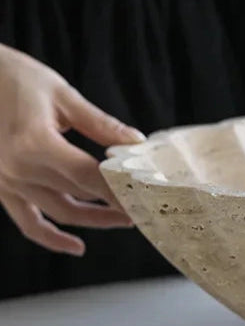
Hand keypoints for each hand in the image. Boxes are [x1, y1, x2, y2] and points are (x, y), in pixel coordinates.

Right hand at [0, 44, 144, 255]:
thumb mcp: (62, 95)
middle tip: (147, 205)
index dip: (120, 189)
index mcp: (34, 144)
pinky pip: (28, 222)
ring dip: (95, 219)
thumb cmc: (14, 79)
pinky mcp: (1, 188)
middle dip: (116, 202)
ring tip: (126, 219)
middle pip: (79, 194)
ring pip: (60, 212)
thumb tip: (136, 142)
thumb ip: (101, 124)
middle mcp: (18, 169)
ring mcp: (6, 182)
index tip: (148, 197)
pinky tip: (76, 246)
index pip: (89, 176)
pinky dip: (51, 237)